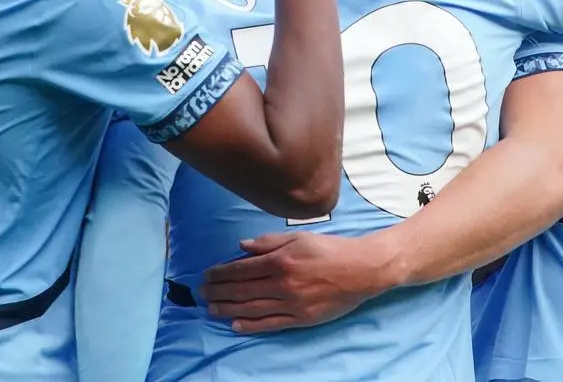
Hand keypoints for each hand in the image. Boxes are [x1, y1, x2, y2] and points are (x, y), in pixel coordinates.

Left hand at [201, 231, 396, 333]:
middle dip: (218, 292)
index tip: (207, 275)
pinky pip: (271, 324)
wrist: (361, 269)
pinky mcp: (301, 318)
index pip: (242, 269)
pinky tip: (236, 325)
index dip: (221, 273)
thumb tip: (241, 246)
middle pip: (242, 290)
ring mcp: (291, 303)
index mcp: (280, 260)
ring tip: (211, 309)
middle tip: (201, 294)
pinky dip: (251, 325)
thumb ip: (268, 242)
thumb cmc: (331, 249)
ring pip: (252, 309)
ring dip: (228, 310)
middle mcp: (282, 283)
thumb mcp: (299, 237)